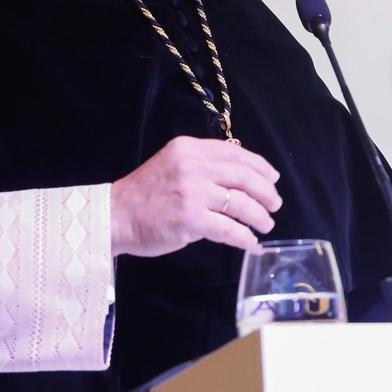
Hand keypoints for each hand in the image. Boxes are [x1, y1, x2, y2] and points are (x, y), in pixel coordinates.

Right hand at [111, 136, 281, 256]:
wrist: (115, 215)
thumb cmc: (147, 193)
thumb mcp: (175, 164)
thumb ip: (203, 164)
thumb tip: (243, 175)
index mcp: (190, 148)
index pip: (235, 153)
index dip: (260, 167)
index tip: (273, 178)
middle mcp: (193, 166)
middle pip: (244, 176)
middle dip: (266, 192)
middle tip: (275, 205)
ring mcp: (193, 193)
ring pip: (241, 203)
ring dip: (260, 215)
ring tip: (266, 224)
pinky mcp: (191, 219)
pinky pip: (229, 229)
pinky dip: (244, 237)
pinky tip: (250, 242)